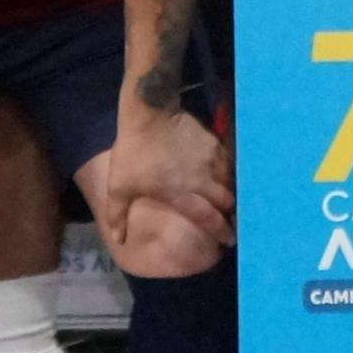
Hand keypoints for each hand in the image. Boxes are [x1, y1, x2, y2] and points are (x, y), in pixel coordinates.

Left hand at [88, 108, 233, 259]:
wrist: (149, 112)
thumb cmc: (134, 152)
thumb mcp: (119, 185)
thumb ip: (118, 214)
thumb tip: (119, 240)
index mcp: (181, 194)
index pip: (209, 218)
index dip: (222, 231)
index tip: (230, 240)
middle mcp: (202, 181)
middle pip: (226, 202)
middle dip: (232, 214)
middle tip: (234, 221)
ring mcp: (211, 161)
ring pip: (230, 183)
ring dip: (232, 194)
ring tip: (232, 200)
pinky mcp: (214, 144)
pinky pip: (228, 163)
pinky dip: (230, 173)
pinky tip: (227, 176)